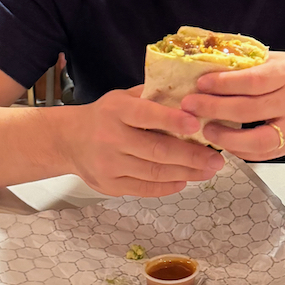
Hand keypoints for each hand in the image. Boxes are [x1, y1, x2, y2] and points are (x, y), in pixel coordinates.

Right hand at [70, 86, 222, 196]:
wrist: (68, 140)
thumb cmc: (105, 115)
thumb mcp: (123, 97)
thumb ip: (152, 96)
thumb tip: (192, 95)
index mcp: (116, 110)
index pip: (147, 114)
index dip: (172, 120)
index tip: (197, 124)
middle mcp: (111, 137)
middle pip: (157, 150)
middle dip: (191, 156)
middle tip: (216, 159)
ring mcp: (109, 164)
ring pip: (155, 172)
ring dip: (186, 172)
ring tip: (208, 170)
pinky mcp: (109, 185)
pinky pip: (145, 189)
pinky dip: (168, 186)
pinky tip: (185, 180)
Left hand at [180, 53, 284, 160]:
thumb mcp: (280, 60)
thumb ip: (251, 65)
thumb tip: (210, 67)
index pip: (252, 81)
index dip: (223, 84)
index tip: (200, 84)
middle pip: (249, 110)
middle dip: (214, 109)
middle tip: (190, 107)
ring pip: (258, 138)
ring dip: (227, 137)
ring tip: (206, 130)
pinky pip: (266, 154)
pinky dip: (242, 151)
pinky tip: (226, 144)